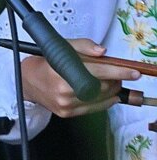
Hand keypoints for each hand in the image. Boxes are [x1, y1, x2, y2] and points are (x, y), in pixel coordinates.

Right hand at [18, 38, 139, 116]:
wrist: (27, 82)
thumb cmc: (45, 62)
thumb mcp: (62, 47)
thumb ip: (82, 46)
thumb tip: (102, 52)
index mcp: (60, 70)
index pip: (96, 71)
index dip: (117, 71)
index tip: (133, 72)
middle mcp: (63, 89)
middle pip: (102, 86)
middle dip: (115, 80)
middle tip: (118, 74)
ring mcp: (65, 104)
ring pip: (100, 98)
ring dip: (112, 90)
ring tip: (111, 82)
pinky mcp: (67, 113)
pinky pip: (94, 109)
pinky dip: (106, 101)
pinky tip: (107, 94)